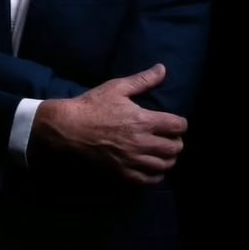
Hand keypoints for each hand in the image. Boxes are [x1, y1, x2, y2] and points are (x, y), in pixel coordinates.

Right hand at [29, 64, 186, 184]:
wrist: (68, 127)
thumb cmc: (92, 105)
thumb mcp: (117, 87)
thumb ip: (143, 80)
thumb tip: (163, 69)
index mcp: (143, 120)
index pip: (177, 126)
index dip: (180, 123)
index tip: (175, 122)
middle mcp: (141, 142)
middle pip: (174, 148)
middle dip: (177, 141)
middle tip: (170, 137)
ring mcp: (132, 160)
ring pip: (164, 165)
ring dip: (168, 158)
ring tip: (163, 152)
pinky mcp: (122, 172)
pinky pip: (149, 180)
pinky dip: (156, 175)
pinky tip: (153, 167)